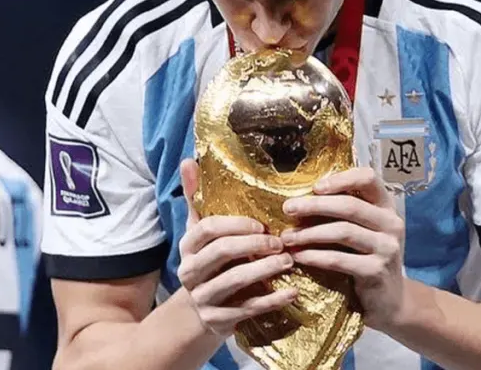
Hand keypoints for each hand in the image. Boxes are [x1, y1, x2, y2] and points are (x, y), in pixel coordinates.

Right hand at [176, 159, 298, 336]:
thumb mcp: (200, 232)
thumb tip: (189, 159)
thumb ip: (197, 198)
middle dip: (253, 245)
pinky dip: (272, 300)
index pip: (207, 229)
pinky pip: (248, 309)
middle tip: (281, 242)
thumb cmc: (208, 262)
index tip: (260, 224)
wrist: (198, 313)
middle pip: (221, 253)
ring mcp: (203, 298)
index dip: (235, 224)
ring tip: (289, 261)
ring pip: (234, 281)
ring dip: (265, 270)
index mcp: (187, 245)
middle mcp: (190, 271)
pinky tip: (293, 291)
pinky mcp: (218, 321)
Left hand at [281, 166, 404, 330]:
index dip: (341, 179)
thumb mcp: (363, 229)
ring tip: (287, 237)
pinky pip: (339, 259)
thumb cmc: (367, 257)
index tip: (314, 187)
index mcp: (386, 206)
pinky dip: (315, 256)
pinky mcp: (376, 272)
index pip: (368, 178)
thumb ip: (343, 212)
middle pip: (350, 205)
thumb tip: (300, 198)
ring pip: (343, 231)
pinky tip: (298, 256)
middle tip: (287, 208)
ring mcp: (387, 248)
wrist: (390, 300)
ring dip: (309, 233)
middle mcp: (392, 223)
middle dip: (314, 205)